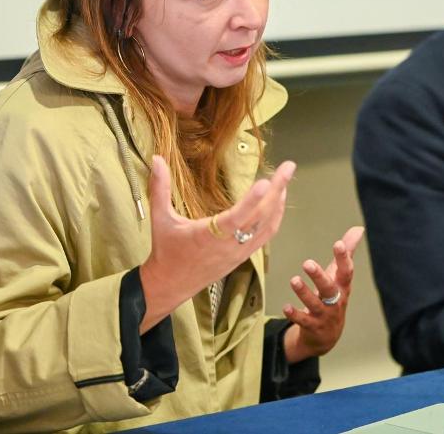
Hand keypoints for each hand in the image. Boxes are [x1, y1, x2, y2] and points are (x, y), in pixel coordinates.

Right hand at [138, 155, 294, 332]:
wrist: (171, 283)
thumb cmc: (166, 250)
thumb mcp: (160, 218)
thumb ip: (159, 187)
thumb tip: (155, 158)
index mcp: (208, 236)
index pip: (235, 218)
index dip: (252, 201)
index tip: (265, 182)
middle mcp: (229, 245)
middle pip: (260, 217)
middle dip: (277, 190)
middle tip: (288, 167)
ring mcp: (239, 252)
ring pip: (267, 227)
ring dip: (279, 202)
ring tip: (286, 179)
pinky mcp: (243, 256)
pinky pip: (265, 236)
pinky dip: (275, 217)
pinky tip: (278, 203)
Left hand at [282, 226, 364, 362]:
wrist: (328, 336)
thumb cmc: (333, 298)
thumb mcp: (340, 277)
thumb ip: (347, 253)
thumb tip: (359, 229)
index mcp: (342, 287)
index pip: (346, 271)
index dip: (344, 258)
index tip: (339, 244)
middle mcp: (335, 301)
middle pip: (329, 288)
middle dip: (319, 276)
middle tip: (307, 263)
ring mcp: (324, 315)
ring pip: (314, 304)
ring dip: (304, 293)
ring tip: (294, 280)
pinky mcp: (312, 326)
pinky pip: (303, 320)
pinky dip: (294, 314)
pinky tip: (286, 307)